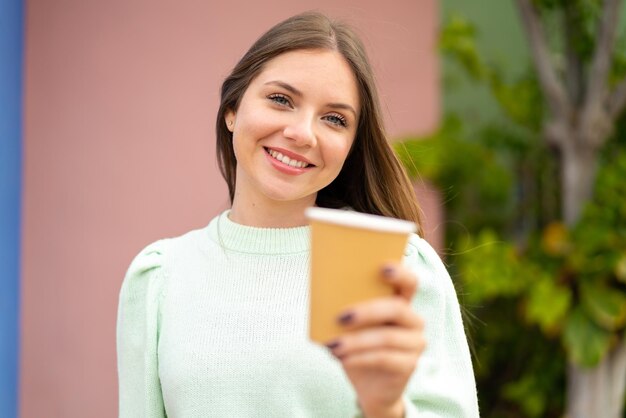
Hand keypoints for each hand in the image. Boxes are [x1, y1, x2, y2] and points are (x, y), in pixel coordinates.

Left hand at [325, 264, 424, 417]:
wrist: (369, 387)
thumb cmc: (358, 348)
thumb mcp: (351, 327)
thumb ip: (346, 308)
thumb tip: (323, 296)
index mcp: (401, 303)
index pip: (409, 282)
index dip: (400, 273)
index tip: (382, 267)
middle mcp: (413, 321)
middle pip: (396, 309)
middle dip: (368, 311)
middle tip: (341, 316)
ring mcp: (414, 344)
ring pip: (387, 337)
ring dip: (357, 340)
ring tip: (334, 345)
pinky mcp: (409, 366)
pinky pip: (384, 358)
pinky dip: (360, 358)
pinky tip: (343, 360)